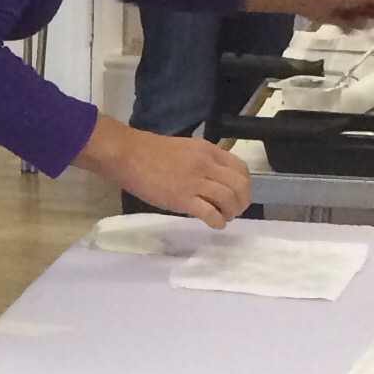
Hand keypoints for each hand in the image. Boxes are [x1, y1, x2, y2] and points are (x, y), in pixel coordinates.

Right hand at [115, 128, 252, 226]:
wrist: (128, 155)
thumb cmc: (152, 152)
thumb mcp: (186, 148)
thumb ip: (204, 160)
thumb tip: (216, 177)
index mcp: (208, 151)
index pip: (240, 168)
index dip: (245, 184)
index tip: (240, 194)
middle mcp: (206, 164)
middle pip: (238, 185)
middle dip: (243, 201)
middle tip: (237, 210)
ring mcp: (195, 182)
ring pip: (228, 199)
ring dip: (232, 212)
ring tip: (226, 217)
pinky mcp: (182, 198)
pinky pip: (210, 213)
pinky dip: (218, 221)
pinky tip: (215, 224)